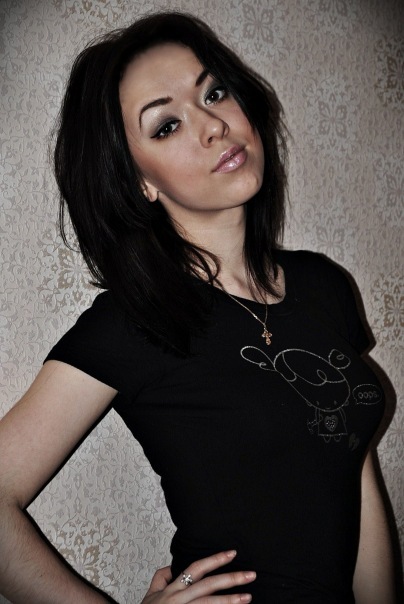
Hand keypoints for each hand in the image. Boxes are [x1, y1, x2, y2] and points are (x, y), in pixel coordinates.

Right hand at [141, 550, 255, 602]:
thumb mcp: (150, 595)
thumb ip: (160, 578)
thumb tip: (172, 567)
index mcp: (172, 589)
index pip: (196, 568)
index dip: (214, 559)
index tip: (232, 553)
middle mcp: (178, 598)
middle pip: (208, 585)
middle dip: (231, 578)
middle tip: (251, 575)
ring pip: (209, 603)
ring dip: (230, 600)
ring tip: (248, 597)